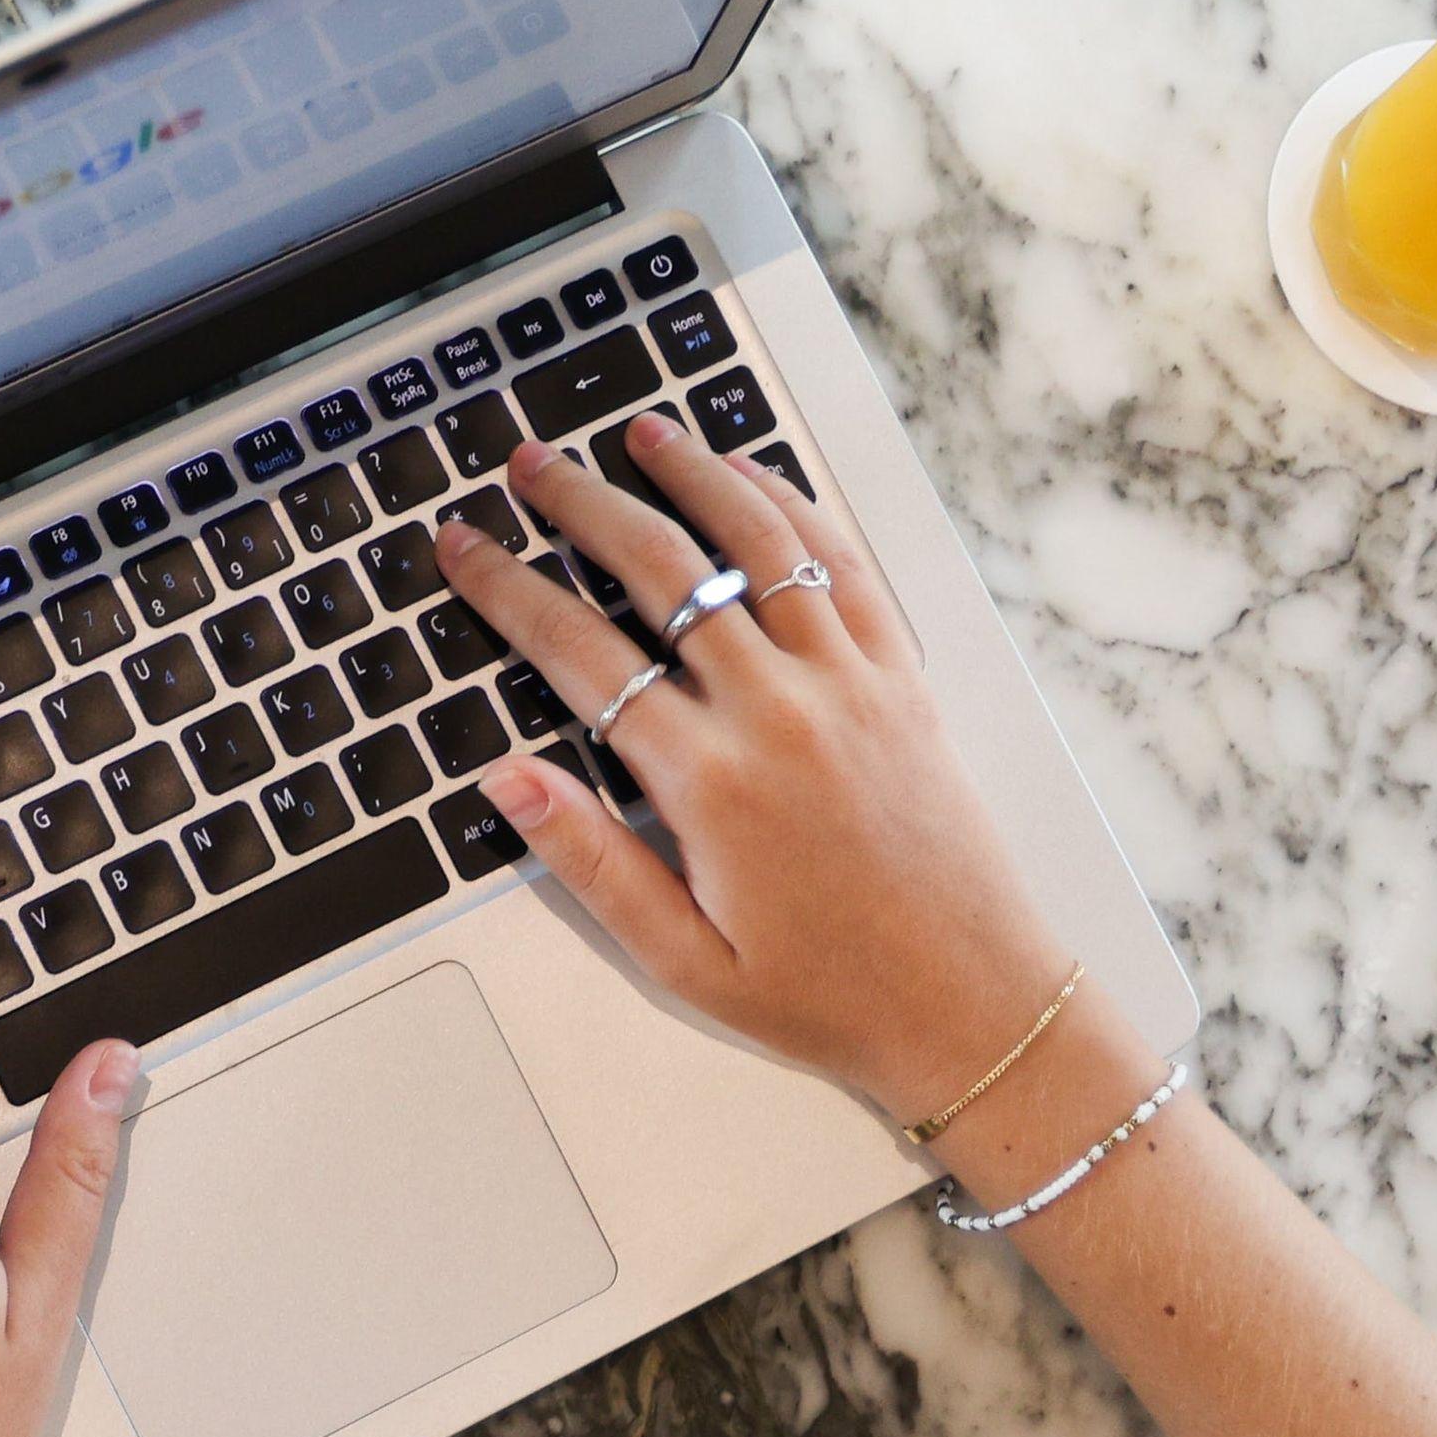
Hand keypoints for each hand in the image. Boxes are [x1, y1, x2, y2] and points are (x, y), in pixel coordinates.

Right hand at [435, 418, 1076, 1122]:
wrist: (971, 1003)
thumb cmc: (828, 994)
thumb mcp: (683, 959)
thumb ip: (591, 863)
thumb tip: (508, 783)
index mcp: (707, 781)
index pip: (579, 654)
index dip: (508, 589)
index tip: (465, 548)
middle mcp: (776, 711)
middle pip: (658, 568)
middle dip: (581, 504)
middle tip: (531, 465)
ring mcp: (847, 683)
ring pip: (755, 542)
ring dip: (692, 475)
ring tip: (641, 433)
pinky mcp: (901, 679)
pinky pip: (842, 566)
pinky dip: (795, 508)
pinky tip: (756, 478)